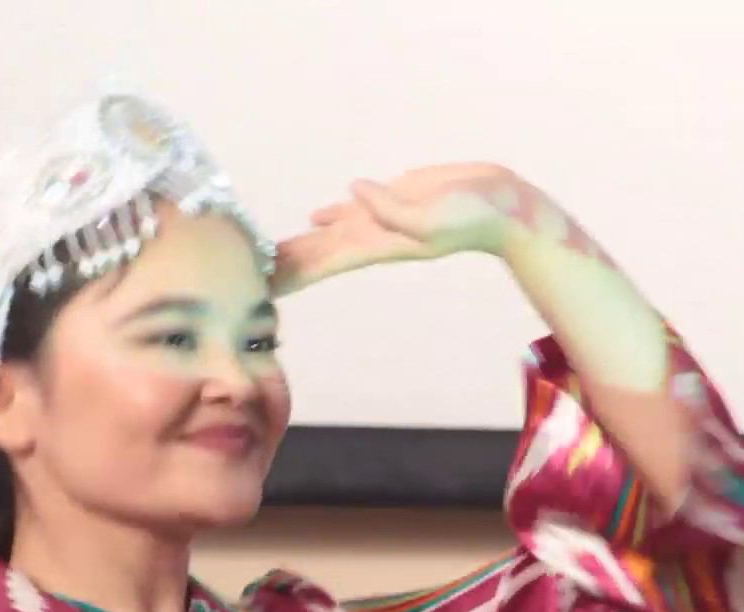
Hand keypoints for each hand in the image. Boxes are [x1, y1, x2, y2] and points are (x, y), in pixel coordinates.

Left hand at [272, 163, 542, 294]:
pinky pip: (351, 209)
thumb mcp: (432, 215)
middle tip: (240, 279)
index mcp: (374, 245)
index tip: (252, 288)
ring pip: (327, 235)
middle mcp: (369, 237)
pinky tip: (314, 217)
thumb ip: (390, 207)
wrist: (503, 206)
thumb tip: (353, 191)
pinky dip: (328, 217)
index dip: (286, 275)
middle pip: (314, 255)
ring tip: (270, 256)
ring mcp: (379, 218)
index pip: (318, 264)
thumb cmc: (474, 216)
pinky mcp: (393, 198)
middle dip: (281, 266)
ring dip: (301, 245)